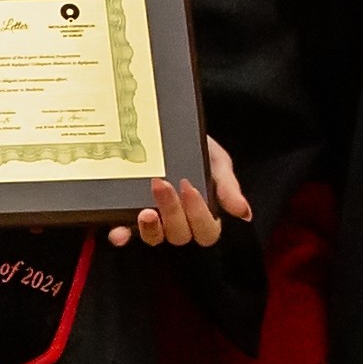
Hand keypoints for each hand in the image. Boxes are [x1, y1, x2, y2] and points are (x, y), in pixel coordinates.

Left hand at [108, 135, 253, 248]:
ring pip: (154, 237)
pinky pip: (125, 233)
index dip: (199, 215)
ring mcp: (154, 220)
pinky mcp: (129, 214)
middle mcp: (179, 221)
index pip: (207, 231)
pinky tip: (118, 232)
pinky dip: (122, 235)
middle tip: (162, 185)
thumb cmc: (198, 146)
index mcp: (204, 213)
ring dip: (150, 229)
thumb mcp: (216, 161)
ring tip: (144, 212)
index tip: (190, 187)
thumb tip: (244, 213)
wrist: (169, 126)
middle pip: (179, 235)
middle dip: (173, 212)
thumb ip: (227, 186)